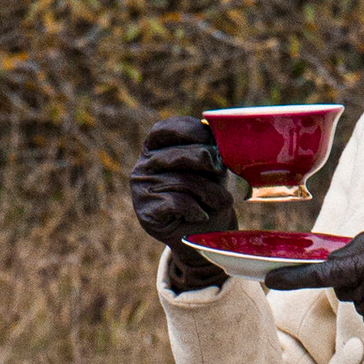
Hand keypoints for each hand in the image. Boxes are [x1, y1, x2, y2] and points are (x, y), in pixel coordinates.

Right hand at [130, 118, 233, 291]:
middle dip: (208, 163)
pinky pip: (177, 202)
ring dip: (210, 192)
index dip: (192, 131)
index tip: (213, 142)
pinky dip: (196, 209)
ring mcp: (141, 188)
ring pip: (182, 181)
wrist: (203, 234)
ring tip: (221, 201)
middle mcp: (144, 166)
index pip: (166, 129)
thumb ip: (210, 152)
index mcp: (155, 148)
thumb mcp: (213, 169)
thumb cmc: (208, 196)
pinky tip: (201, 215)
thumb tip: (219, 139)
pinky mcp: (145, 211)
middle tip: (222, 172)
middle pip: (178, 155)